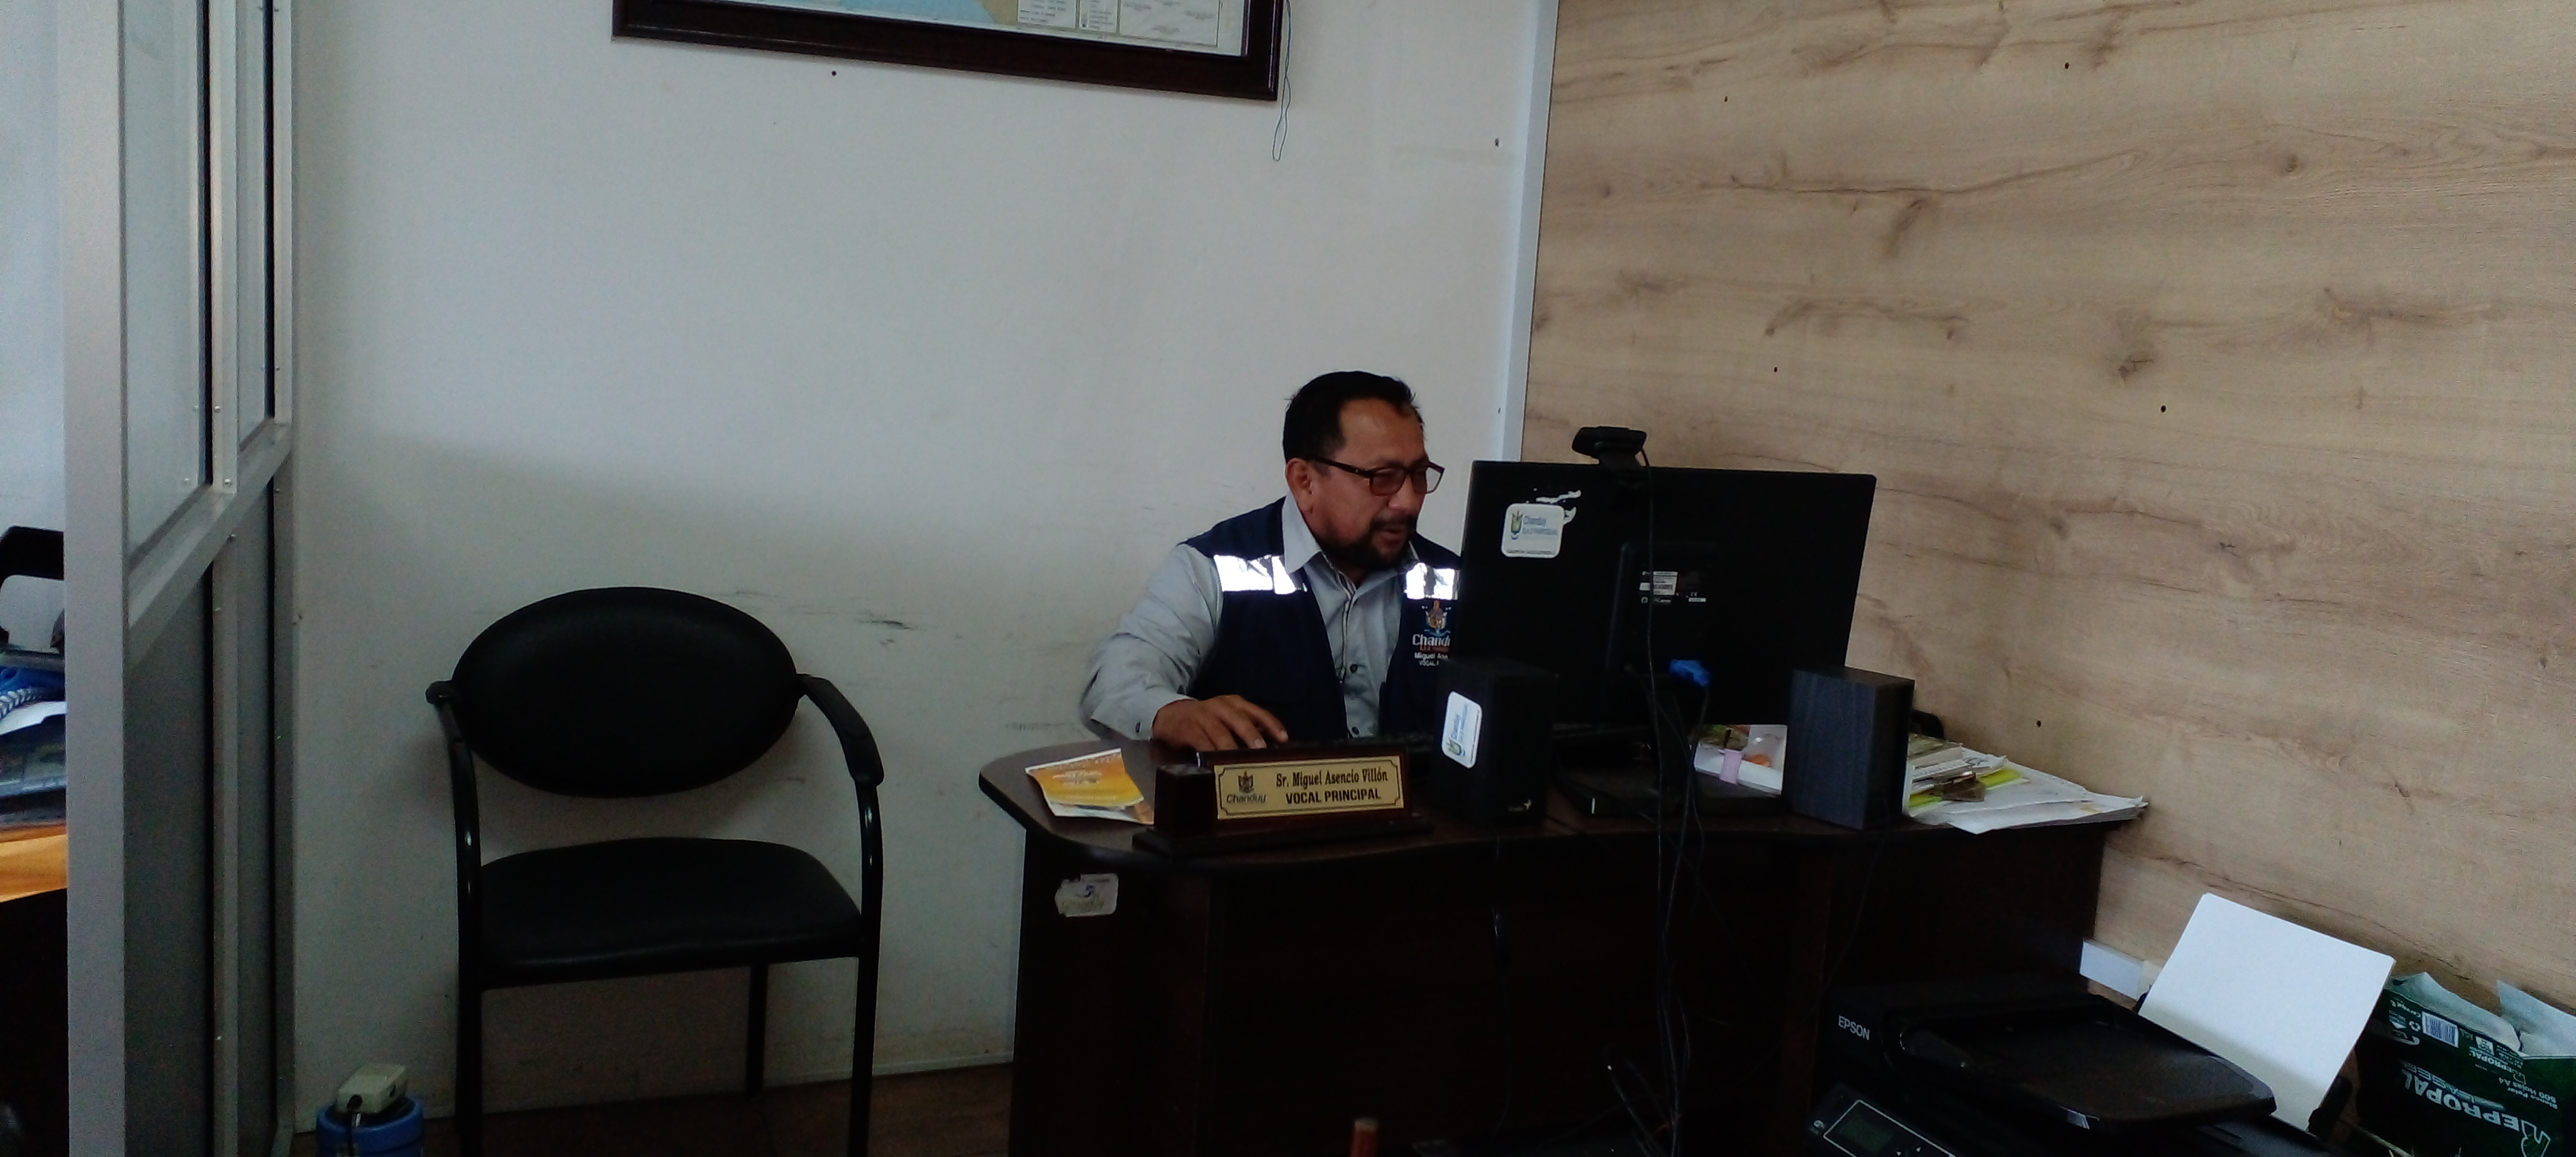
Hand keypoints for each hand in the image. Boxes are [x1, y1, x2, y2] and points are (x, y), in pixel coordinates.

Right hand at [1152, 695, 1288, 751]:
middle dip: (1251, 735)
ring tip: (1239, 762)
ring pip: (1219, 732)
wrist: (1171, 715)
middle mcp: (1220, 707)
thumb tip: (1272, 749)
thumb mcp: (1227, 719)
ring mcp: (1202, 716)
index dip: (1271, 724)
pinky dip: (1208, 751)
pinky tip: (1215, 762)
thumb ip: (1246, 729)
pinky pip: (1200, 741)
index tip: (1284, 739)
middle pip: (1239, 719)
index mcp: (1234, 704)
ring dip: (1230, 747)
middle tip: (1261, 750)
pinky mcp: (1187, 728)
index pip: (1257, 712)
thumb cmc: (1207, 721)